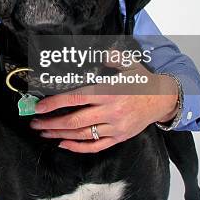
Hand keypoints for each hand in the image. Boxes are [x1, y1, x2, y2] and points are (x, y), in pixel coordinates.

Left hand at [31, 63, 178, 152]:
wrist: (163, 100)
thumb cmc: (142, 81)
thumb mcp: (130, 64)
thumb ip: (113, 57)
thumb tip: (102, 52)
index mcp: (109, 92)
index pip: (76, 98)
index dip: (55, 103)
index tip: (39, 106)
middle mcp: (111, 111)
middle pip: (75, 121)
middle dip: (52, 123)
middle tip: (35, 122)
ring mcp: (115, 127)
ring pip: (82, 135)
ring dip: (60, 135)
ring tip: (44, 132)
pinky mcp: (119, 137)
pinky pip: (96, 146)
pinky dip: (78, 147)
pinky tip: (63, 144)